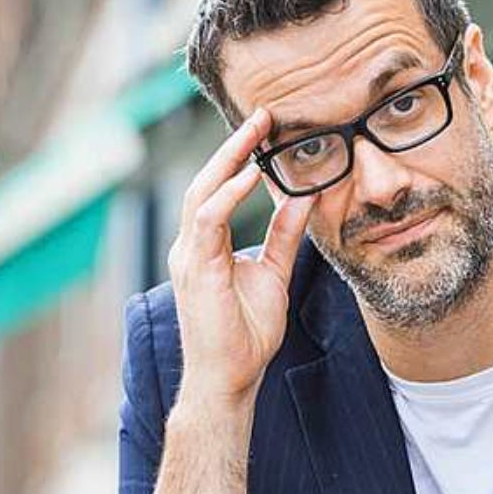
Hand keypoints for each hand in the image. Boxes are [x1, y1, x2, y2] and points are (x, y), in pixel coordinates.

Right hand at [167, 108, 314, 405]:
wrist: (230, 377)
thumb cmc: (246, 332)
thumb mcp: (273, 272)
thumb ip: (284, 235)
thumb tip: (303, 198)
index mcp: (207, 244)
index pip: (219, 187)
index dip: (239, 156)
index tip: (266, 129)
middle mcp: (192, 244)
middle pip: (207, 180)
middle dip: (234, 146)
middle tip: (263, 116)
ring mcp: (189, 255)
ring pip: (202, 191)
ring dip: (230, 158)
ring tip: (256, 131)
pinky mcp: (197, 269)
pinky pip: (209, 220)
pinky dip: (228, 194)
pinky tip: (250, 175)